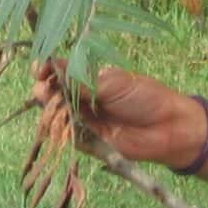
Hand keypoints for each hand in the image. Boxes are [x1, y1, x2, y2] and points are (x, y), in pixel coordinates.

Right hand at [33, 61, 207, 168]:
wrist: (167, 127)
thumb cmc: (145, 98)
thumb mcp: (112, 84)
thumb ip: (82, 81)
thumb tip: (53, 67)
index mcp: (91, 79)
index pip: (61, 72)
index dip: (47, 69)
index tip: (39, 67)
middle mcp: (84, 98)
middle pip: (53, 93)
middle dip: (43, 88)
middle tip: (44, 87)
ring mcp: (84, 119)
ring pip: (56, 114)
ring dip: (48, 108)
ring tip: (47, 100)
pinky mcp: (87, 141)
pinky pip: (66, 134)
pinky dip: (58, 128)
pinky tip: (55, 120)